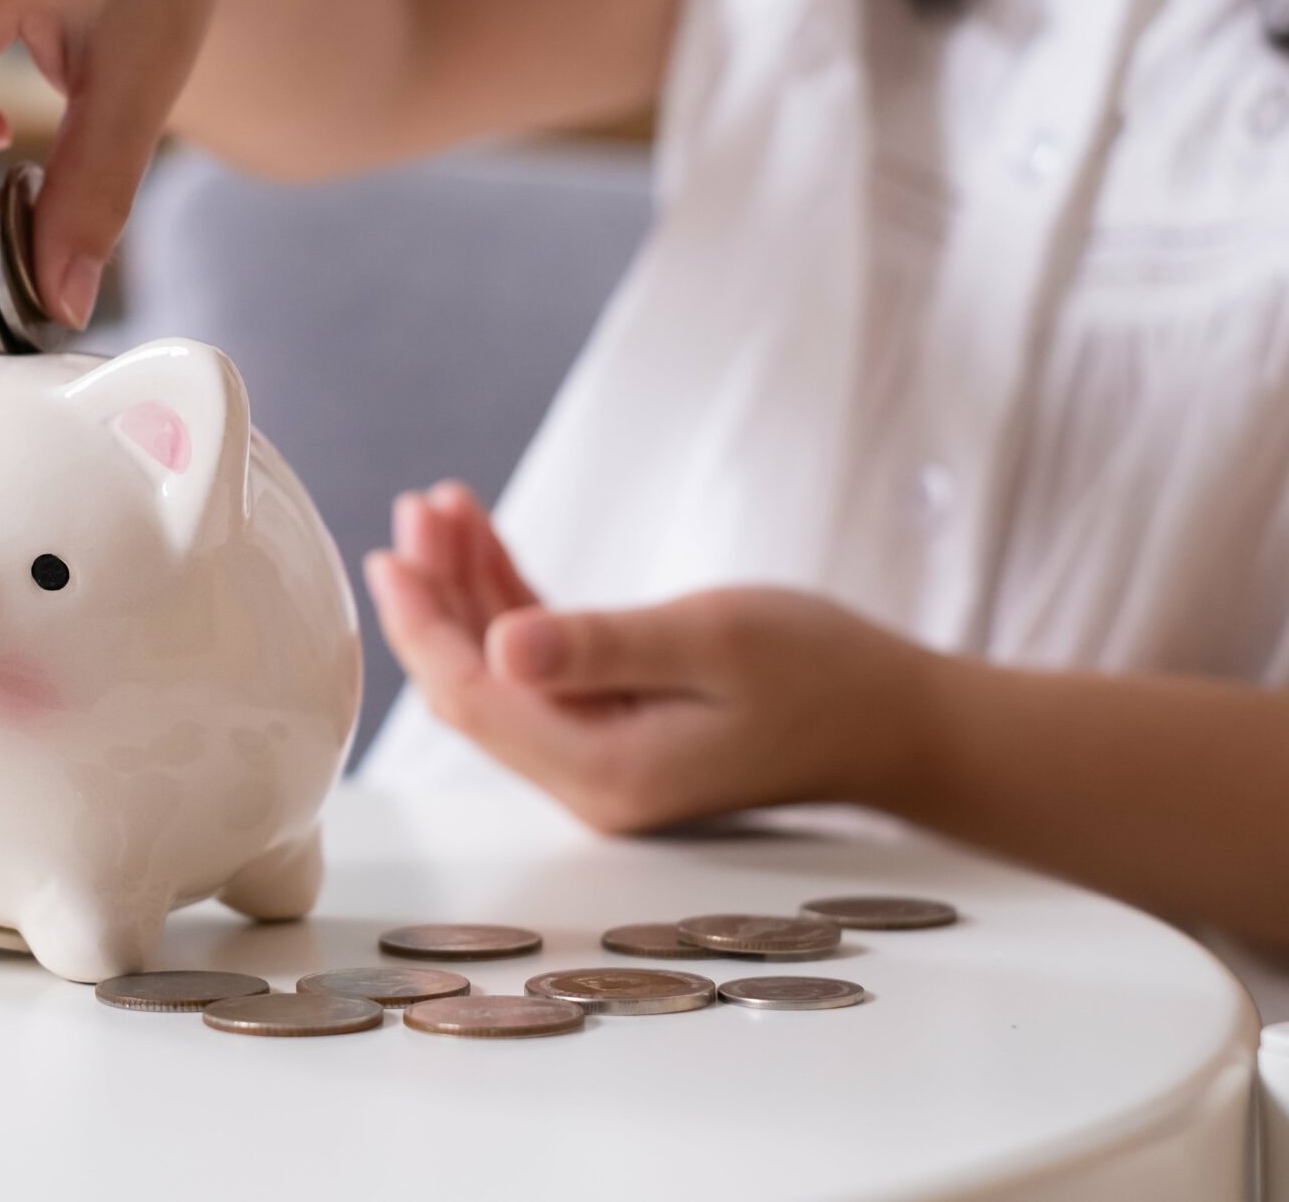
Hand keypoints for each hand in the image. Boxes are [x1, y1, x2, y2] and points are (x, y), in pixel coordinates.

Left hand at [366, 482, 940, 833]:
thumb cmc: (822, 672)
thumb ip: (600, 646)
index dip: (423, 626)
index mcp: (604, 768)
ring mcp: (605, 760)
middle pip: (478, 685)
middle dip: (436, 597)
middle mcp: (590, 779)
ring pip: (505, 671)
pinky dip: (513, 605)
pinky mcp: (622, 732)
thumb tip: (502, 647)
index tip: (390, 555)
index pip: (476, 697)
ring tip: (444, 509)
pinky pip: (545, 668)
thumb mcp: (710, 641)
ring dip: (469, 592)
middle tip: (416, 511)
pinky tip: (488, 546)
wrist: (899, 721)